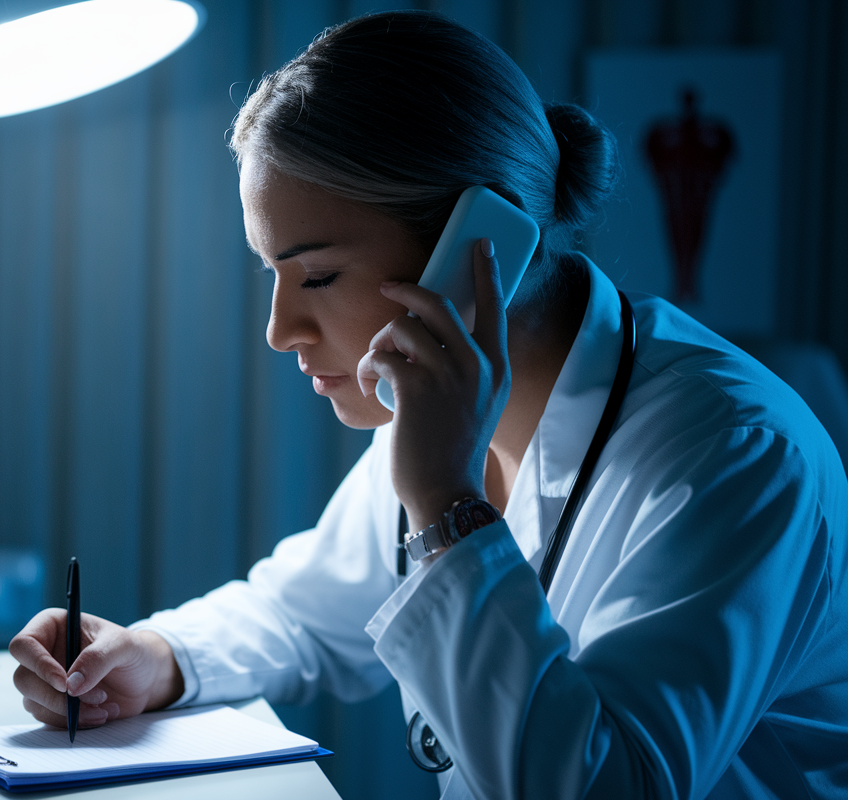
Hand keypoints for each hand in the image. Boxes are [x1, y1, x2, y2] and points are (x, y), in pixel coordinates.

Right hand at [9, 610, 183, 728]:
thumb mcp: (122, 646)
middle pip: (23, 679)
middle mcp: (43, 653)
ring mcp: (46, 681)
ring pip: (34, 703)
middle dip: (57, 697)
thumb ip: (98, 658)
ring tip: (104, 706)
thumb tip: (71, 686)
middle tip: (94, 698)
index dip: (38, 665)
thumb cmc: (132, 652)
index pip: (24, 644)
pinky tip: (102, 714)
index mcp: (52, 627)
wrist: (146, 678)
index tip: (63, 683)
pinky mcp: (54, 704)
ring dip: (68, 712)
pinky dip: (74, 722)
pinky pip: (49, 719)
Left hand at [356, 238, 510, 528]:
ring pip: (403, 327)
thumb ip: (462, 371)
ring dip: (380, 342)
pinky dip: (369, 368)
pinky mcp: (415, 388)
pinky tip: (373, 389)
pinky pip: (381, 356)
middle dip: (407, 291)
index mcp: (496, 369)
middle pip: (438, 304)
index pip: (494, 308)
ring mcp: (448, 375)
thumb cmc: (451, 452)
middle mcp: (478, 366)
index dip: (487, 273)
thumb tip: (425, 336)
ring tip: (376, 366)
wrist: (447, 492)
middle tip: (387, 287)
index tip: (481, 246)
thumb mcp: (473, 406)